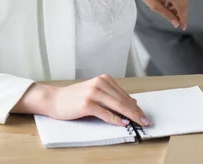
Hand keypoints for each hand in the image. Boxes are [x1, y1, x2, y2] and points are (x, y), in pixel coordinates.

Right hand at [14, 75, 150, 126]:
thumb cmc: (75, 98)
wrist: (55, 99)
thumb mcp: (95, 92)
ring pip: (117, 106)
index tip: (144, 114)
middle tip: (146, 121)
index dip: (135, 106)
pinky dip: (115, 119)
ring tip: (139, 123)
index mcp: (102, 79)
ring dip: (130, 116)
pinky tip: (123, 123)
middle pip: (122, 100)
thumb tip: (131, 102)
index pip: (123, 94)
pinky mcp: (87, 104)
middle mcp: (99, 83)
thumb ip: (111, 95)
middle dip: (136, 112)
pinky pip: (105, 113)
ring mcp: (93, 93)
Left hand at [126, 0, 187, 29]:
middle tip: (178, 22)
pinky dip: (177, 1)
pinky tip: (168, 3)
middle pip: (184, 3)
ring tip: (168, 10)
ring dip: (179, 7)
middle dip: (182, 14)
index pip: (181, 7)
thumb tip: (176, 24)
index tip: (183, 27)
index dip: (183, 18)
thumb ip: (167, 14)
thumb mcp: (154, 5)